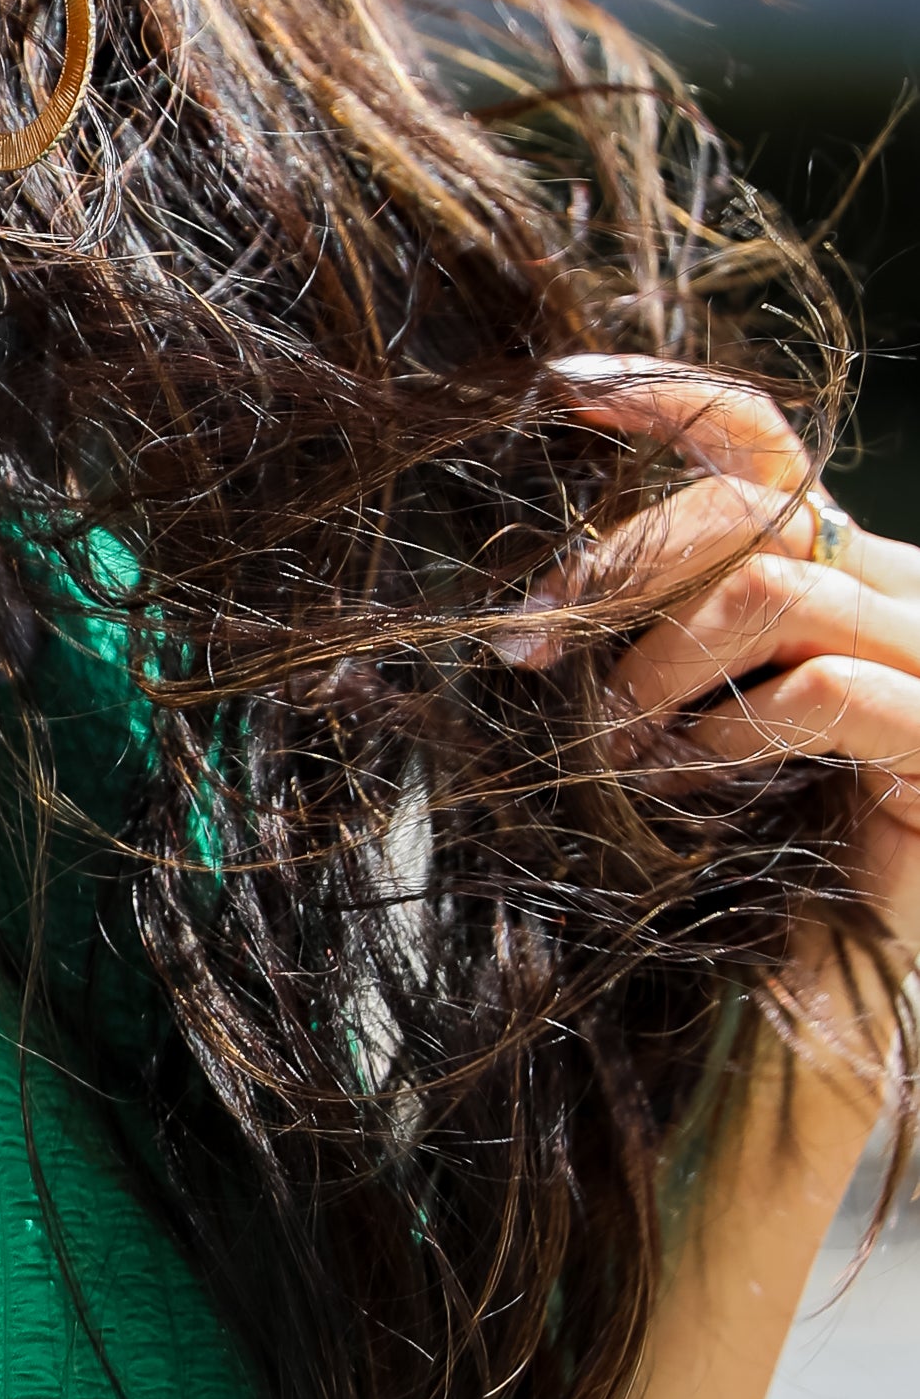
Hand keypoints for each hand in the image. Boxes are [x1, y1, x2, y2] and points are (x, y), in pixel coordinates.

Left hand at [498, 358, 919, 993]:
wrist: (808, 1006)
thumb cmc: (730, 867)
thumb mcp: (668, 728)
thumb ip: (635, 643)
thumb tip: (515, 602)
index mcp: (833, 570)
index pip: (762, 440)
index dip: (669, 396)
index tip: (556, 392)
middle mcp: (897, 593)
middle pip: (754, 502)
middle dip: (615, 564)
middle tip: (522, 646)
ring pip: (775, 585)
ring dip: (657, 664)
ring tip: (613, 750)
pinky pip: (822, 689)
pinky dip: (729, 731)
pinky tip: (685, 787)